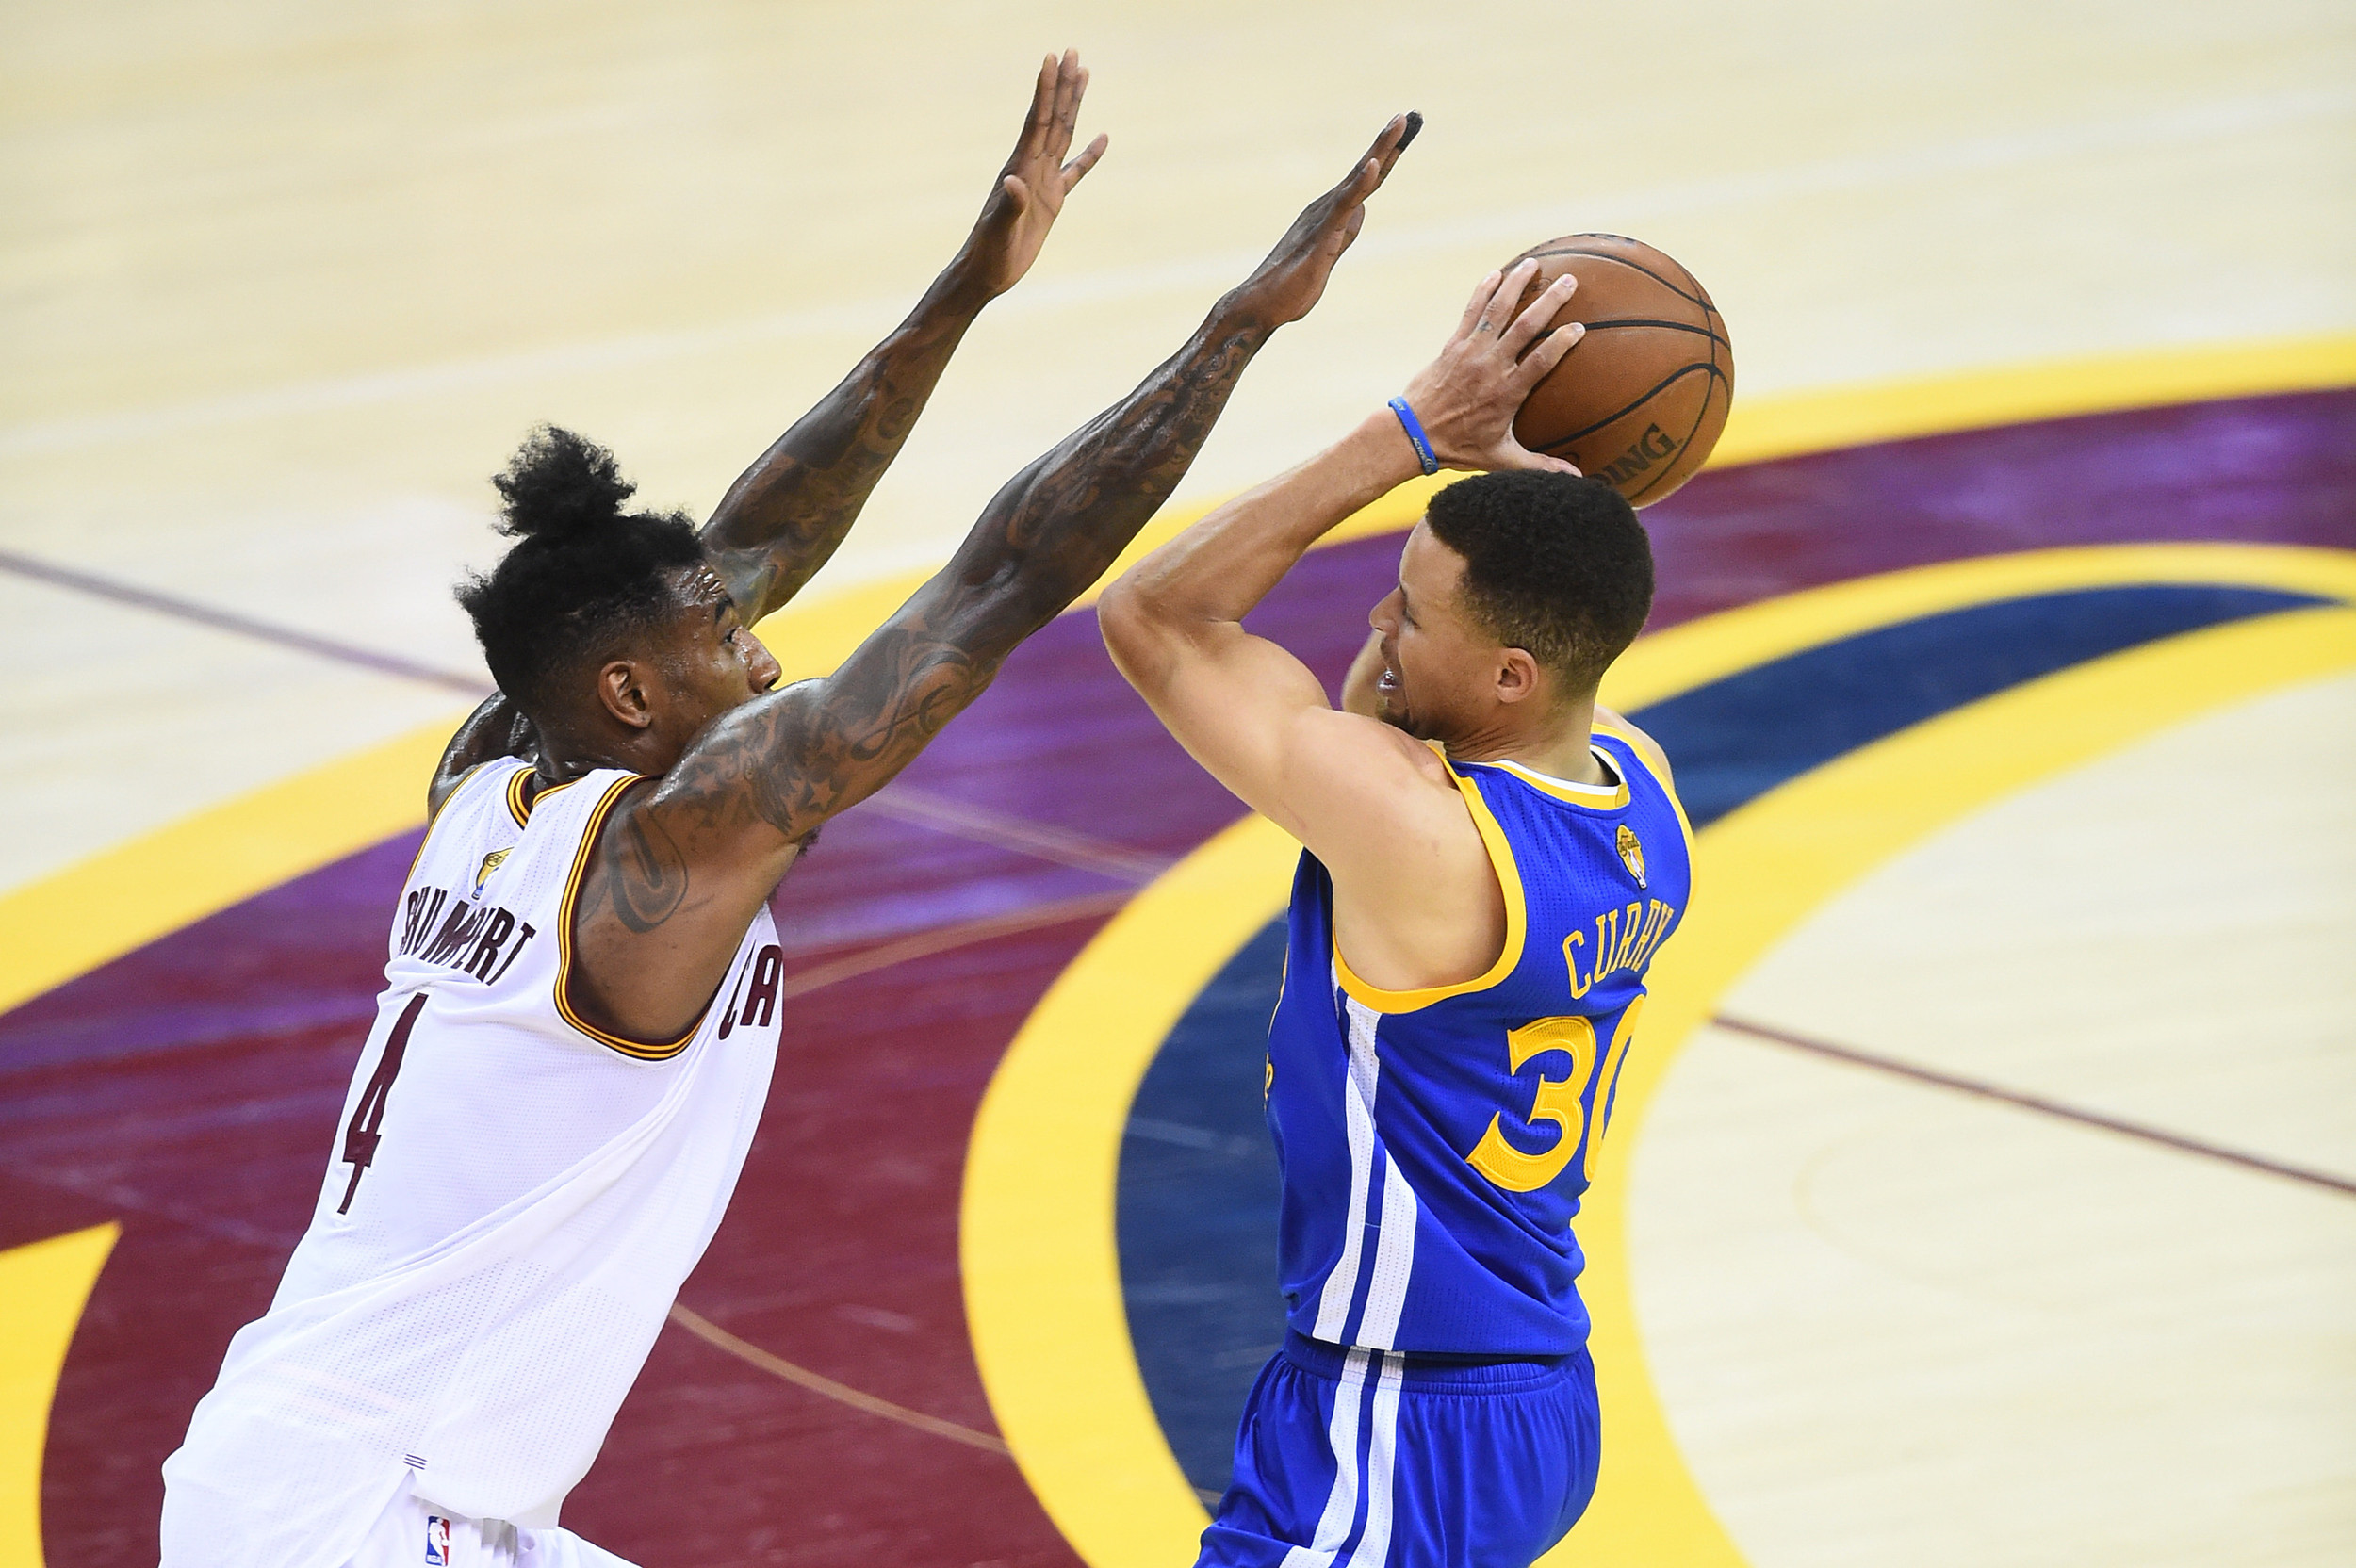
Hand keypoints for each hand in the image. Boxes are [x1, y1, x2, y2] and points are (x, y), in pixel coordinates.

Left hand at [958, 50, 1107, 300]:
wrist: (986, 273)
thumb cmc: (988, 253)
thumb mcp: (999, 231)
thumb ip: (1008, 206)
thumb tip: (1014, 181)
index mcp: (1020, 168)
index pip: (1038, 122)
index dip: (1045, 90)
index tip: (1052, 58)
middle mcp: (1031, 168)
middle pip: (1053, 118)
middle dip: (1062, 85)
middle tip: (1072, 52)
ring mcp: (1042, 182)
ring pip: (1063, 135)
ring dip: (1073, 105)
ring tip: (1083, 76)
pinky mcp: (1051, 201)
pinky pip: (1075, 171)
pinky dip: (1089, 154)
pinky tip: (1102, 137)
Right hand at [1225, 112, 1420, 329]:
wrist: (1260, 304)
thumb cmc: (1291, 284)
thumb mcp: (1329, 253)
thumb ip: (1345, 231)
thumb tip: (1360, 210)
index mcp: (1333, 213)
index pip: (1367, 180)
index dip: (1388, 155)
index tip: (1405, 128)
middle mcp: (1328, 207)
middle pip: (1366, 169)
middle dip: (1389, 142)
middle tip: (1409, 114)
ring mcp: (1324, 218)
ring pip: (1358, 178)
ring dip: (1380, 150)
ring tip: (1398, 123)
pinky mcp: (1322, 235)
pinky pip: (1344, 206)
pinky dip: (1360, 184)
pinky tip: (1374, 165)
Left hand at [1397, 259, 1584, 472]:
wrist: (1412, 434)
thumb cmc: (1458, 447)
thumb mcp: (1501, 458)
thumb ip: (1539, 466)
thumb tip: (1575, 481)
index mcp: (1507, 392)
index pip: (1542, 361)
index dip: (1562, 342)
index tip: (1580, 327)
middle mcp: (1491, 367)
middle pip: (1525, 327)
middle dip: (1549, 301)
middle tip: (1570, 281)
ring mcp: (1471, 352)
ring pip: (1497, 311)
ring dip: (1516, 285)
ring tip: (1533, 265)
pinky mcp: (1453, 344)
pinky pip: (1470, 312)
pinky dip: (1483, 291)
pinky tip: (1496, 274)